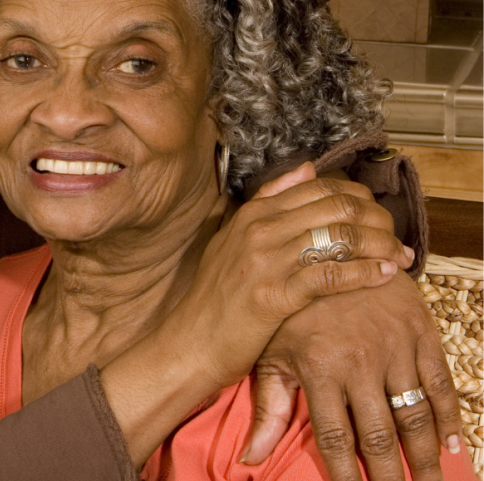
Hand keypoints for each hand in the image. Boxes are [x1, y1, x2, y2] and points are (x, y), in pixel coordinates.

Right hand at [178, 163, 413, 388]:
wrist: (192, 341)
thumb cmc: (218, 296)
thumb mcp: (233, 239)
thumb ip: (268, 202)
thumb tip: (307, 168)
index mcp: (252, 213)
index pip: (320, 187)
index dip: (359, 198)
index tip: (380, 216)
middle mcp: (260, 230)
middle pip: (336, 207)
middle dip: (378, 220)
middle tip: (398, 239)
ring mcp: (266, 262)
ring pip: (339, 237)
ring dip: (380, 246)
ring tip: (400, 258)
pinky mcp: (274, 296)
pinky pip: (331, 275)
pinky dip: (365, 273)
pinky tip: (384, 276)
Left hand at [245, 272, 461, 480]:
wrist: (327, 244)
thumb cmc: (291, 308)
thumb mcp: (271, 353)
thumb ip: (267, 409)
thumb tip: (248, 459)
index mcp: (319, 366)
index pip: (336, 437)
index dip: (348, 476)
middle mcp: (359, 359)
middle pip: (380, 434)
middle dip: (393, 476)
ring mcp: (393, 345)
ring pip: (415, 414)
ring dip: (428, 456)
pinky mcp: (418, 330)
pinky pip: (440, 381)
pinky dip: (451, 416)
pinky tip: (455, 445)